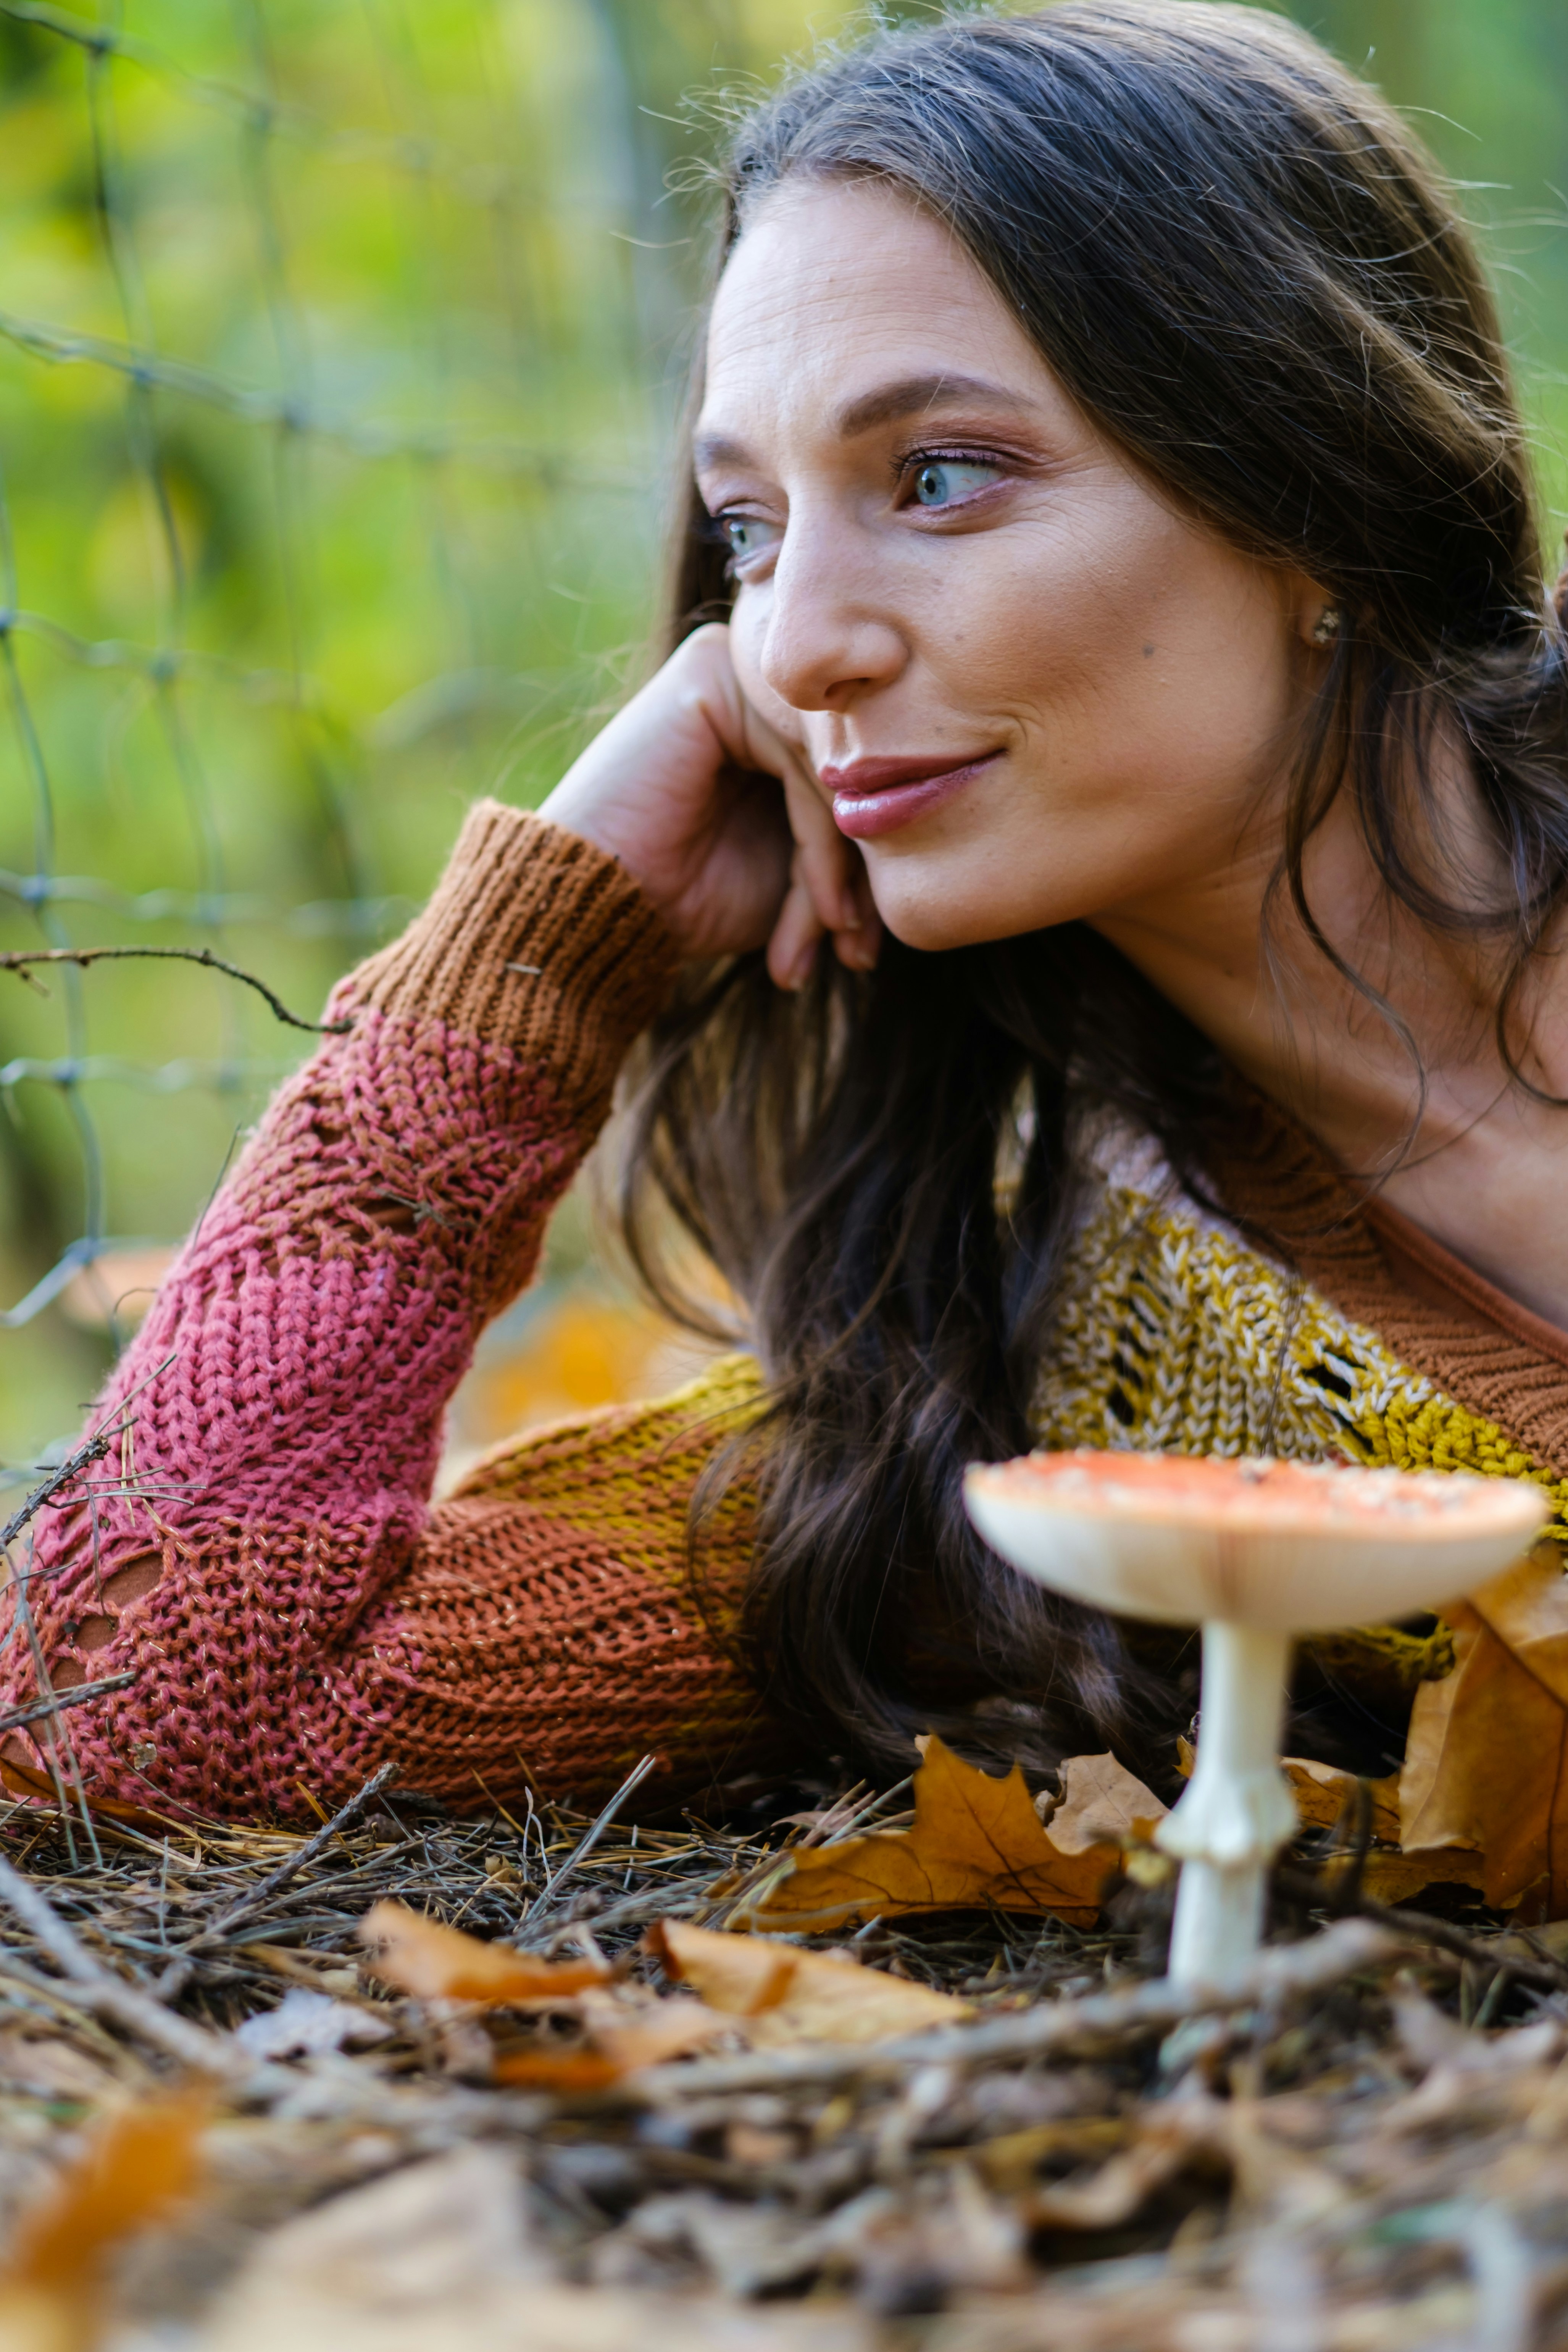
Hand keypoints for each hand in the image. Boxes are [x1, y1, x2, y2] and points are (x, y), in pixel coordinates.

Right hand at [539, 624, 878, 985]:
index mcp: (770, 721)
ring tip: (828, 941)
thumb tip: (925, 862)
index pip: (850, 779)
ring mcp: (733, 671)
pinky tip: (819, 912)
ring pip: (833, 774)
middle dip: (855, 878)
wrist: (591, 910)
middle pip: (846, 774)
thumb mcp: (789, 878)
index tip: (862, 951)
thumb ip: (845, 847)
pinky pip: (803, 766)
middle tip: (855, 954)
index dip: (863, 869)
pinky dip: (821, 847)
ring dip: (837, 876)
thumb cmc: (681, 902)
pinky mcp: (711, 678)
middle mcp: (755, 684)